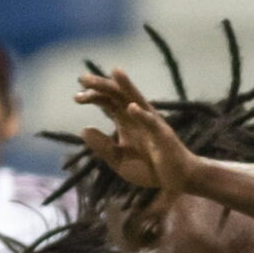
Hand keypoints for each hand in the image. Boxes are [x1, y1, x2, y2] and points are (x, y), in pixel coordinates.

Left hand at [73, 68, 199, 198]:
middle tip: (83, 78)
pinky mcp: (162, 135)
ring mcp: (151, 123)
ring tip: (113, 73)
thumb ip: (103, 147)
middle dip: (102, 85)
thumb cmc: (150, 169)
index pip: (107, 102)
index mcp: (125, 122)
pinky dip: (141, 115)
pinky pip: (151, 123)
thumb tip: (83, 130)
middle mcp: (137, 117)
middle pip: (118, 95)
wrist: (177, 179)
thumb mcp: (119, 161)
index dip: (93, 96)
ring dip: (124, 87)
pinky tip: (131, 108)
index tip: (77, 96)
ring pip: (136, 100)